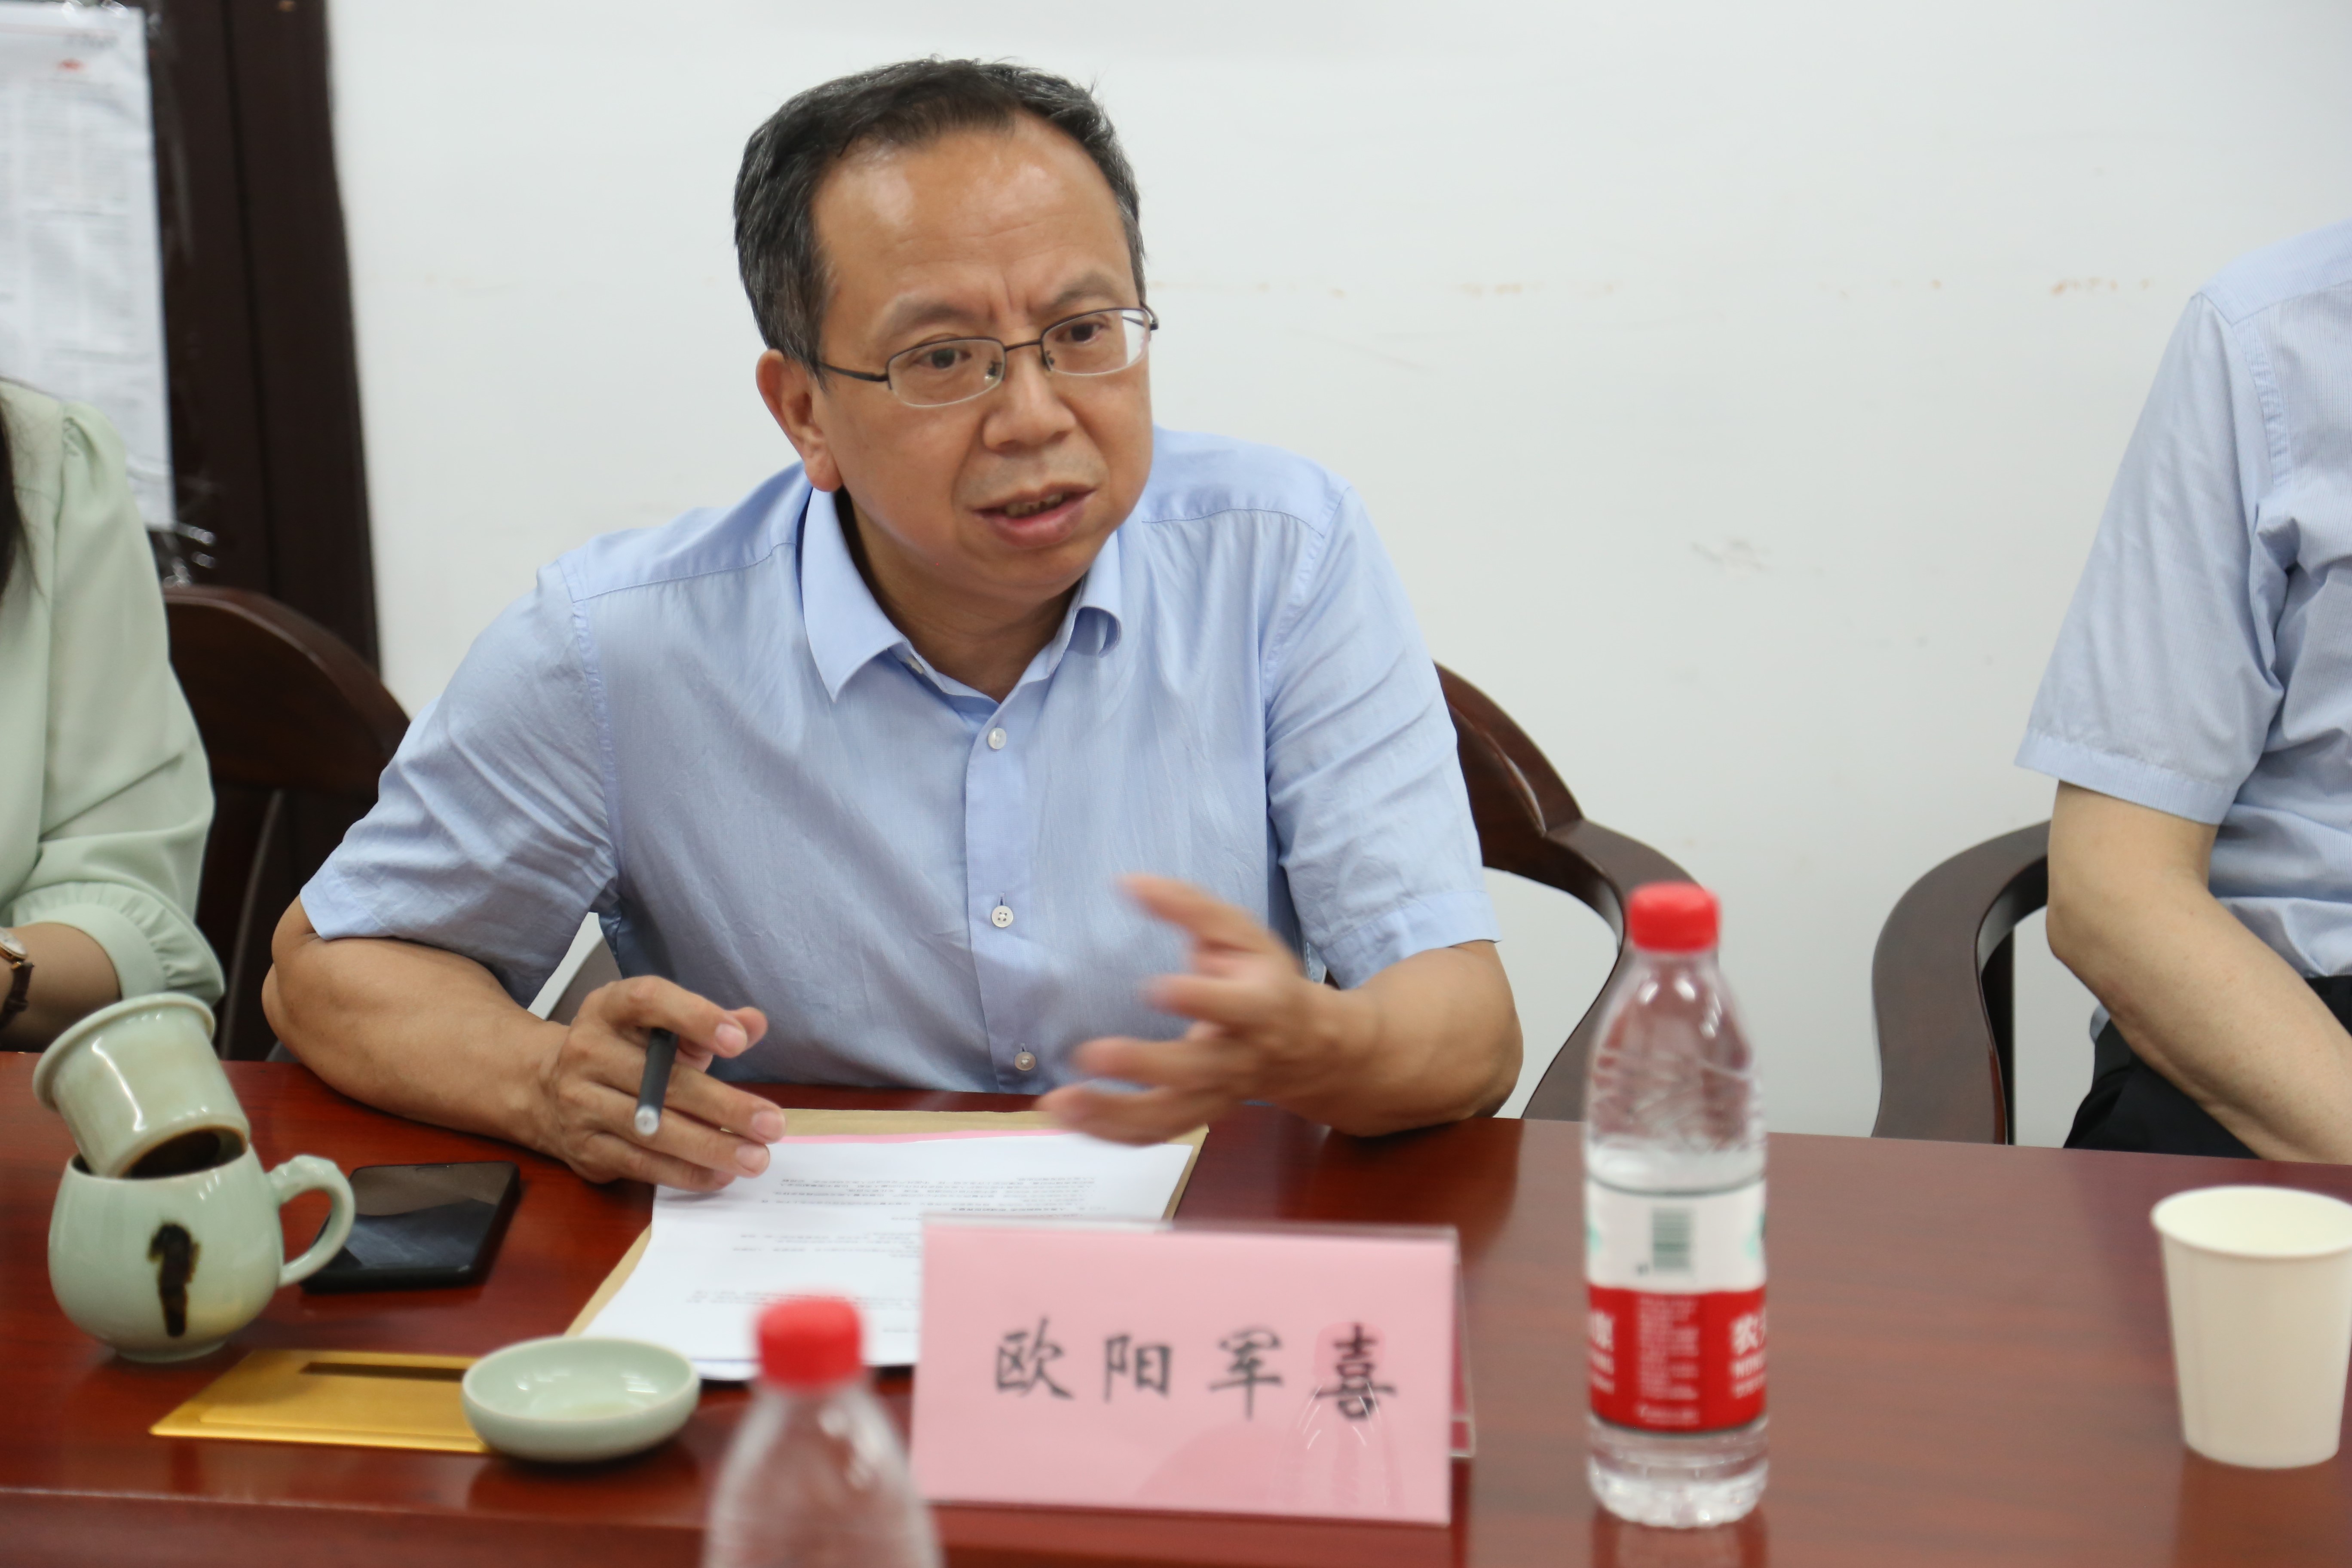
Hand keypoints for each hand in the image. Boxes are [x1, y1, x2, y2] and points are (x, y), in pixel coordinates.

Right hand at [532, 975, 783, 1188]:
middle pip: (662, 1081)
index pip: (650, 1002)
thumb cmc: (624, 1051)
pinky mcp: (585, 1147)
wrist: (546, 1089)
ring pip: (654, 1130)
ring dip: (712, 1147)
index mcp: (609, 1008)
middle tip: (772, 1123)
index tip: (739, 1042)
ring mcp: (581, 1103)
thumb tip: (754, 1023)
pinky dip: (686, 1173)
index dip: (695, 1017)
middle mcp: (588, 1051)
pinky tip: (721, 1174)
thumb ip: (707, 1023)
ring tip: (755, 1157)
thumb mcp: (658, 1025)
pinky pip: (642, 1164)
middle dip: (725, 1106)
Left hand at [1039, 876, 1362, 1144]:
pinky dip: (1109, 1134)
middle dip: (1143, 1067)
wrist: (1307, 1047)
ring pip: (1169, 1119)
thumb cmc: (1267, 980)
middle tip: (1089, 1054)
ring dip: (1112, 1115)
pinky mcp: (1198, 1116)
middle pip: (1194, 1072)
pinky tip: (1068, 1118)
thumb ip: (1190, 906)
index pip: (1234, 1007)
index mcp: (1261, 1007)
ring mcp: (1218, 1096)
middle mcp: (1241, 1059)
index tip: (1154, 987)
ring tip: (1060, 1102)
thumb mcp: (1242, 933)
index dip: (1198, 999)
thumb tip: (1129, 882)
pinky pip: (1154, 1134)